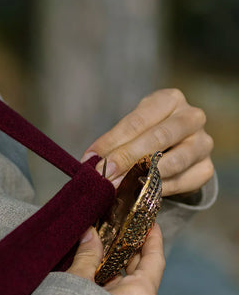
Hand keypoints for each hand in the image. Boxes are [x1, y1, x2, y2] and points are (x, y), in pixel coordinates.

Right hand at [67, 224, 164, 294]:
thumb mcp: (76, 281)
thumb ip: (88, 256)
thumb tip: (91, 234)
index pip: (155, 261)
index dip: (153, 239)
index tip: (151, 224)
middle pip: (144, 278)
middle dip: (132, 255)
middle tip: (123, 235)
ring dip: (122, 275)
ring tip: (107, 256)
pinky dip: (118, 293)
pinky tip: (101, 280)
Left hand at [81, 89, 213, 196]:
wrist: (175, 148)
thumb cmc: (146, 134)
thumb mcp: (130, 131)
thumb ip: (113, 144)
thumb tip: (89, 161)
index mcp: (169, 100)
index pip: (137, 121)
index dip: (112, 142)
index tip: (92, 160)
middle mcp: (191, 118)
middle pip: (158, 138)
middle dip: (127, 158)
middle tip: (105, 176)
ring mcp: (202, 143)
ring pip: (174, 161)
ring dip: (143, 176)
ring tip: (118, 187)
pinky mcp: (205, 169)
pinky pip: (181, 182)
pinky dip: (158, 190)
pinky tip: (138, 194)